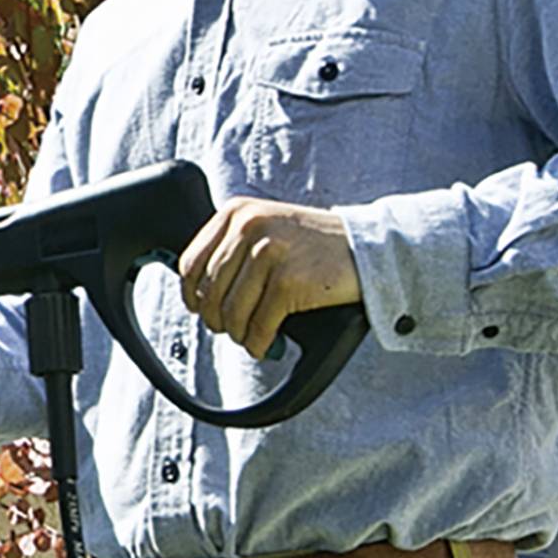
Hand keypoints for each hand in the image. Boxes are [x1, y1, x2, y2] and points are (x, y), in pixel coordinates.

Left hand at [175, 200, 363, 360]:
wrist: (367, 247)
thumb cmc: (314, 245)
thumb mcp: (267, 228)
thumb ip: (232, 248)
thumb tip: (196, 291)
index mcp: (237, 212)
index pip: (191, 263)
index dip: (192, 295)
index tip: (200, 309)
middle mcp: (249, 227)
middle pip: (209, 292)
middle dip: (217, 320)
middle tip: (230, 329)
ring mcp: (269, 251)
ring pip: (231, 313)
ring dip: (239, 334)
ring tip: (250, 337)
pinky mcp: (288, 280)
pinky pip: (258, 326)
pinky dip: (259, 342)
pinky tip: (266, 344)